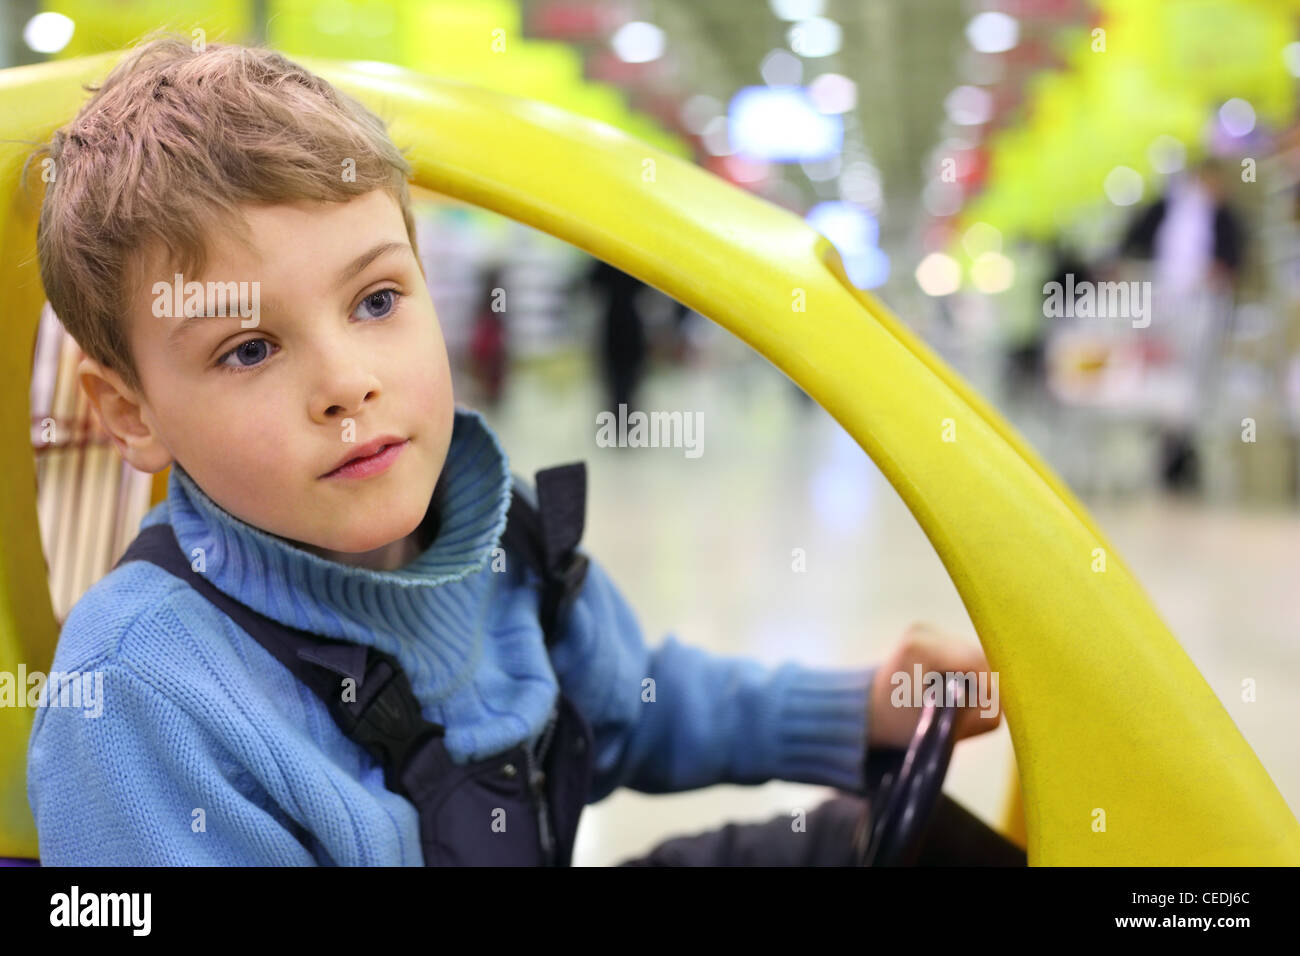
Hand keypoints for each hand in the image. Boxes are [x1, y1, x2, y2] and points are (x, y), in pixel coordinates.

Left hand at [867, 623, 1001, 748]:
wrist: (869, 709)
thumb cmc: (899, 724)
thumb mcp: (943, 730)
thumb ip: (983, 717)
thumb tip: (1004, 700)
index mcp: (920, 648)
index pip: (977, 662)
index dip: (987, 690)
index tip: (977, 714)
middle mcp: (923, 630)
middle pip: (978, 656)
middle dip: (980, 687)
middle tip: (963, 711)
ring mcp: (926, 628)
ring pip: (974, 655)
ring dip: (972, 680)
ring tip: (950, 700)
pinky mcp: (930, 633)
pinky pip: (964, 654)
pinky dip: (963, 674)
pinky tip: (945, 688)